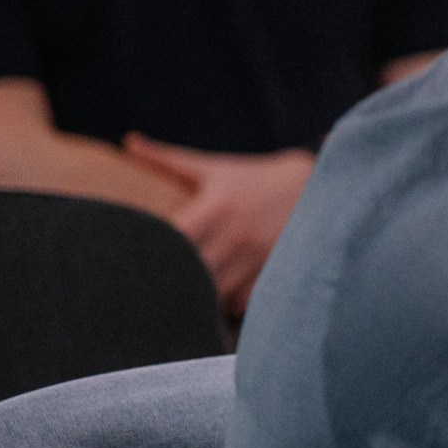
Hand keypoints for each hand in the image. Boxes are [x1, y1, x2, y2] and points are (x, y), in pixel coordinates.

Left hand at [121, 136, 314, 314]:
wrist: (317, 183)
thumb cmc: (255, 177)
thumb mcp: (215, 167)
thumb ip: (170, 159)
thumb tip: (130, 142)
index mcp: (217, 206)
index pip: (174, 237)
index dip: (151, 250)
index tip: (133, 258)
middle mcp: (236, 233)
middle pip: (190, 270)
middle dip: (170, 279)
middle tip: (150, 285)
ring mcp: (256, 255)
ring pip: (214, 291)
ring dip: (196, 296)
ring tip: (180, 295)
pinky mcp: (273, 270)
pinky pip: (241, 301)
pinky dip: (226, 304)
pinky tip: (216, 299)